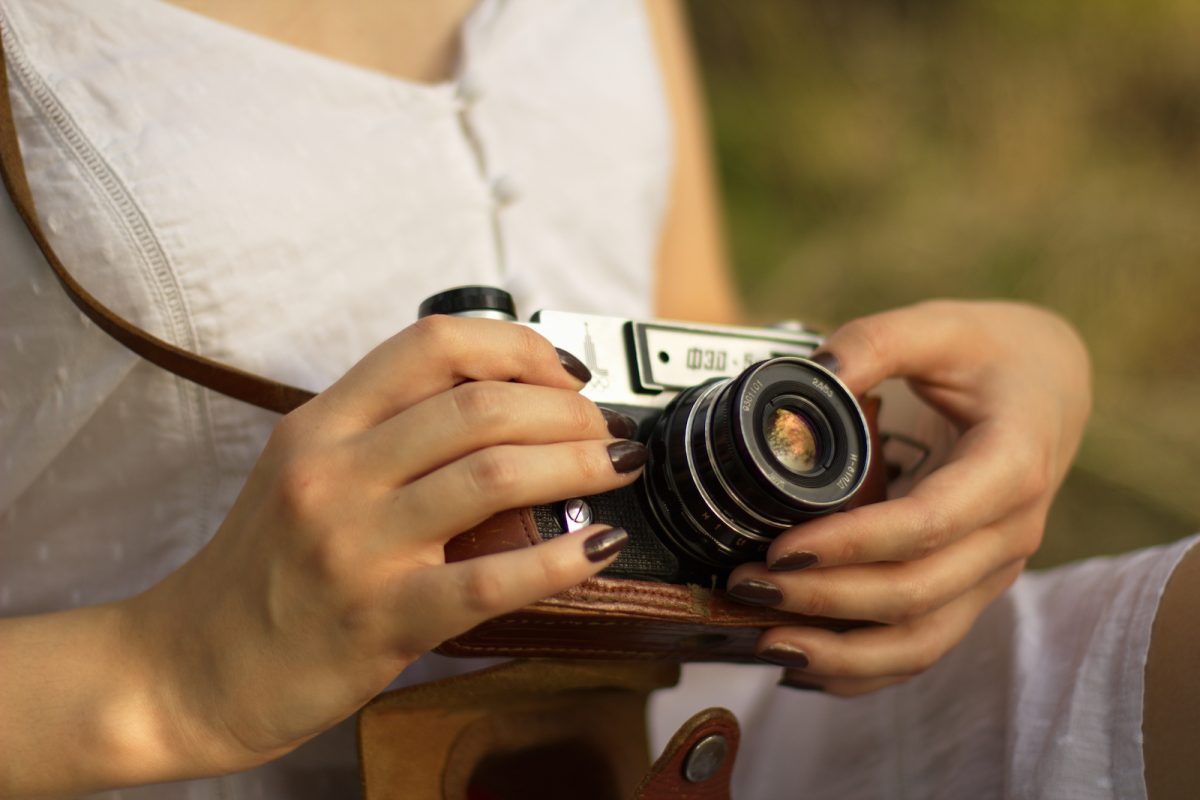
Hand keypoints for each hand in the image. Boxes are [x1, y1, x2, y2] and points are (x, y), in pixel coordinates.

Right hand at [120, 315, 644, 777]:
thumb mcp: (306, 473)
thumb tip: (503, 403)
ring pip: (495, 475)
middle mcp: (334, 472)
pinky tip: (599, 548)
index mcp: (321, 424)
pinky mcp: (380, 619)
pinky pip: (490, 580)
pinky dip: (560, 559)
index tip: (565, 369)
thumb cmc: (264, 568)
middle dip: (567, 410)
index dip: (518, 345)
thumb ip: (385, 432)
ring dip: (578, 465)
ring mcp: (356, 545)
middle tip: (604, 429)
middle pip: (480, 405)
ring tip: (616, 468)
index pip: (433, 344)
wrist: (192, 667)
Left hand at [725, 300, 1090, 695]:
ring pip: (922, 640)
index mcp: (1010, 464)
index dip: (852, 544)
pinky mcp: (969, 588)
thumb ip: (876, 342)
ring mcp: (992, 569)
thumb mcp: (941, 326)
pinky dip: (863, 669)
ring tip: (764, 640)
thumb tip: (810, 375)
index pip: (928, 523)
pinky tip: (802, 666)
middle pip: (917, 593)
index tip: (782, 547)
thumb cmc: (994, 354)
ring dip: (840, 653)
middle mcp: (1010, 532)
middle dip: (825, 600)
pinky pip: (921, 647)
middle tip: (746, 585)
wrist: (1050, 387)